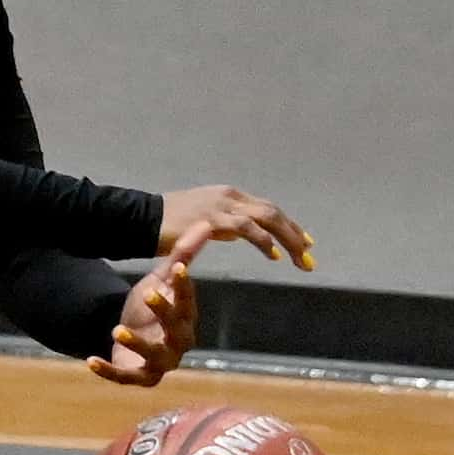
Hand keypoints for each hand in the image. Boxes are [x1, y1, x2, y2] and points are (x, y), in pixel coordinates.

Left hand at [87, 256, 197, 387]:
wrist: (134, 336)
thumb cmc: (154, 306)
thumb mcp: (162, 280)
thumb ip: (182, 256)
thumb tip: (205, 223)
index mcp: (185, 316)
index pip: (188, 299)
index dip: (184, 285)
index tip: (179, 269)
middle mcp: (178, 341)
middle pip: (176, 327)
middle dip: (164, 311)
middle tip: (149, 293)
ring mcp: (160, 361)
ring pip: (153, 355)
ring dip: (137, 343)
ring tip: (118, 329)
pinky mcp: (140, 376)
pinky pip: (126, 376)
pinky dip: (109, 370)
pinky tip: (91, 361)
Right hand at [157, 184, 313, 272]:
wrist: (144, 220)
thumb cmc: (171, 224)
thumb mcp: (205, 221)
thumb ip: (226, 225)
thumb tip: (241, 234)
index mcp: (230, 196)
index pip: (268, 209)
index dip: (290, 226)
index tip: (306, 243)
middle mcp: (230, 197)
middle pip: (273, 212)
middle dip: (295, 234)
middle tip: (309, 256)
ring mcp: (222, 206)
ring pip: (266, 218)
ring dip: (287, 239)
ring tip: (299, 258)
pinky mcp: (213, 219)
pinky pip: (246, 228)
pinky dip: (263, 241)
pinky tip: (273, 254)